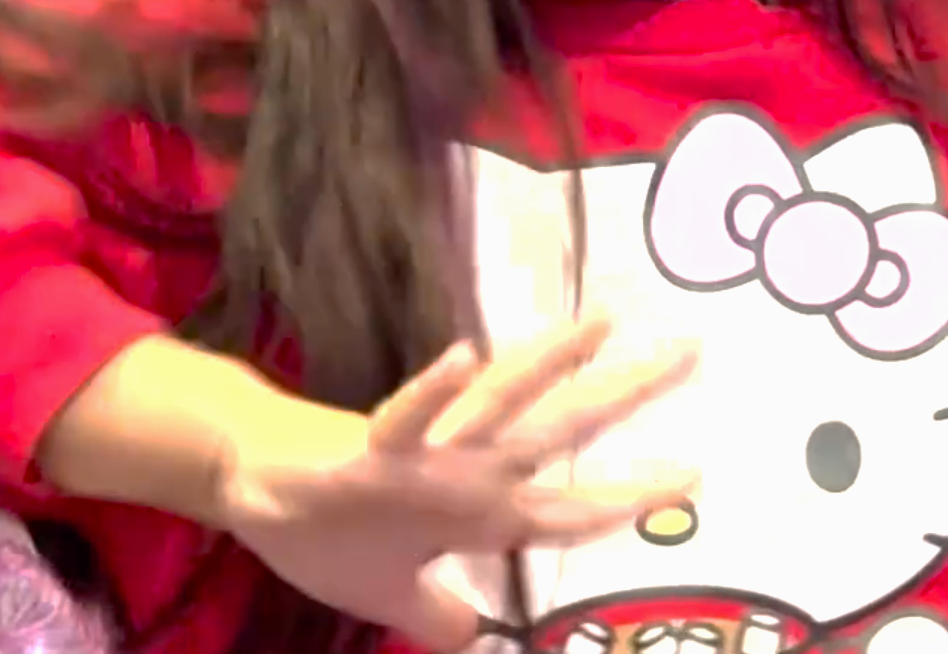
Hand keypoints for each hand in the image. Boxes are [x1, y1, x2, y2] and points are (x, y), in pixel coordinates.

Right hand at [217, 313, 697, 652]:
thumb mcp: (391, 594)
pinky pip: (407, 417)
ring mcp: (425, 456)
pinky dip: (435, 390)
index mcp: (478, 512)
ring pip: (500, 406)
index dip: (630, 495)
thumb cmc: (327, 527)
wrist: (253, 488)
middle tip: (691, 351)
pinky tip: (467, 356)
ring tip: (601, 325)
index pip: (572, 507)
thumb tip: (474, 638)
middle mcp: (467, 472)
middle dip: (624, 396)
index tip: (694, 476)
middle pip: (561, 431)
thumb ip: (438, 613)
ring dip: (550, 365)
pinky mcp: (371, 451)